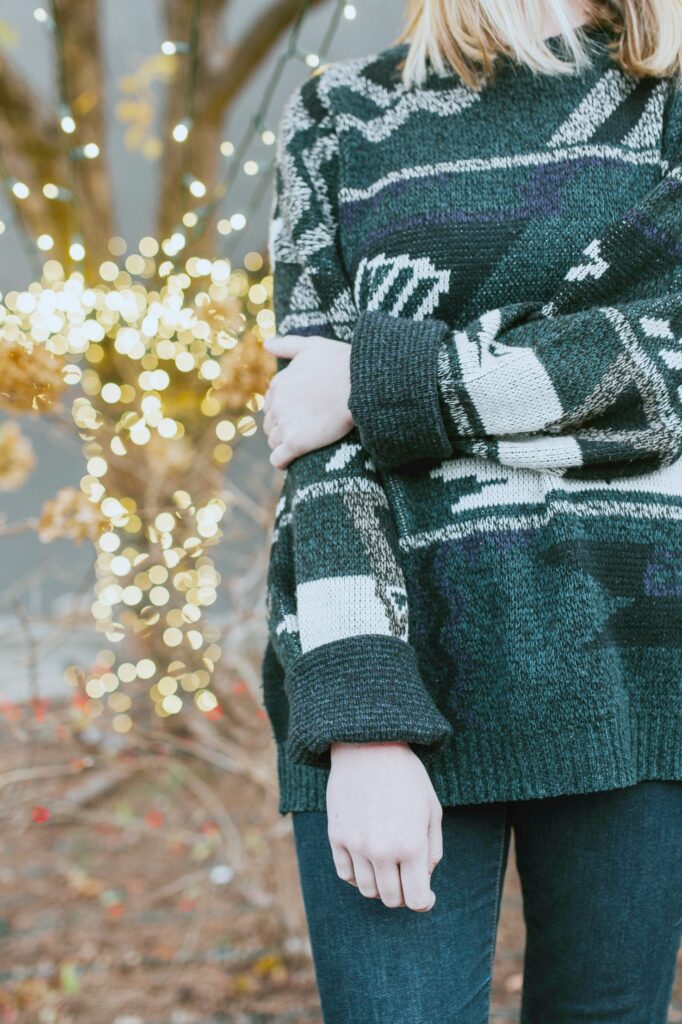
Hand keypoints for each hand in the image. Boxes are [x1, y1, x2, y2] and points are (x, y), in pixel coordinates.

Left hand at [262, 334, 353, 468]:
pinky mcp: (296, 442)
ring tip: (302, 447)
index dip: (284, 410)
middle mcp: (277, 403)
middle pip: (271, 424)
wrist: (362, 384)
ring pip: (273, 441)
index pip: (271, 404)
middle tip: (304, 431)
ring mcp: (286, 423)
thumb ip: (288, 345)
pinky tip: (290, 462)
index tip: (300, 414)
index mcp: (279, 383)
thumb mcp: (313, 346)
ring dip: (283, 445)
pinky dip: (282, 462)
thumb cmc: (342, 363)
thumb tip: (266, 344)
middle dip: (283, 428)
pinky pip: (278, 459)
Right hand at [326, 740, 442, 912]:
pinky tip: (368, 861)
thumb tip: (423, 877)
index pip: (417, 899)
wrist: (369, 747)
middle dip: (403, 895)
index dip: (425, 902)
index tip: (427, 896)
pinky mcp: (336, 837)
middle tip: (407, 879)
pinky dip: (358, 875)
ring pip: (367, 890)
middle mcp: (381, 850)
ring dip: (380, 885)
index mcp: (411, 845)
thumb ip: (432, 849)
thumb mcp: (432, 810)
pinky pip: (346, 874)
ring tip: (388, 866)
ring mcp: (356, 845)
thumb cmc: (407, 777)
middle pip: (391, 899)